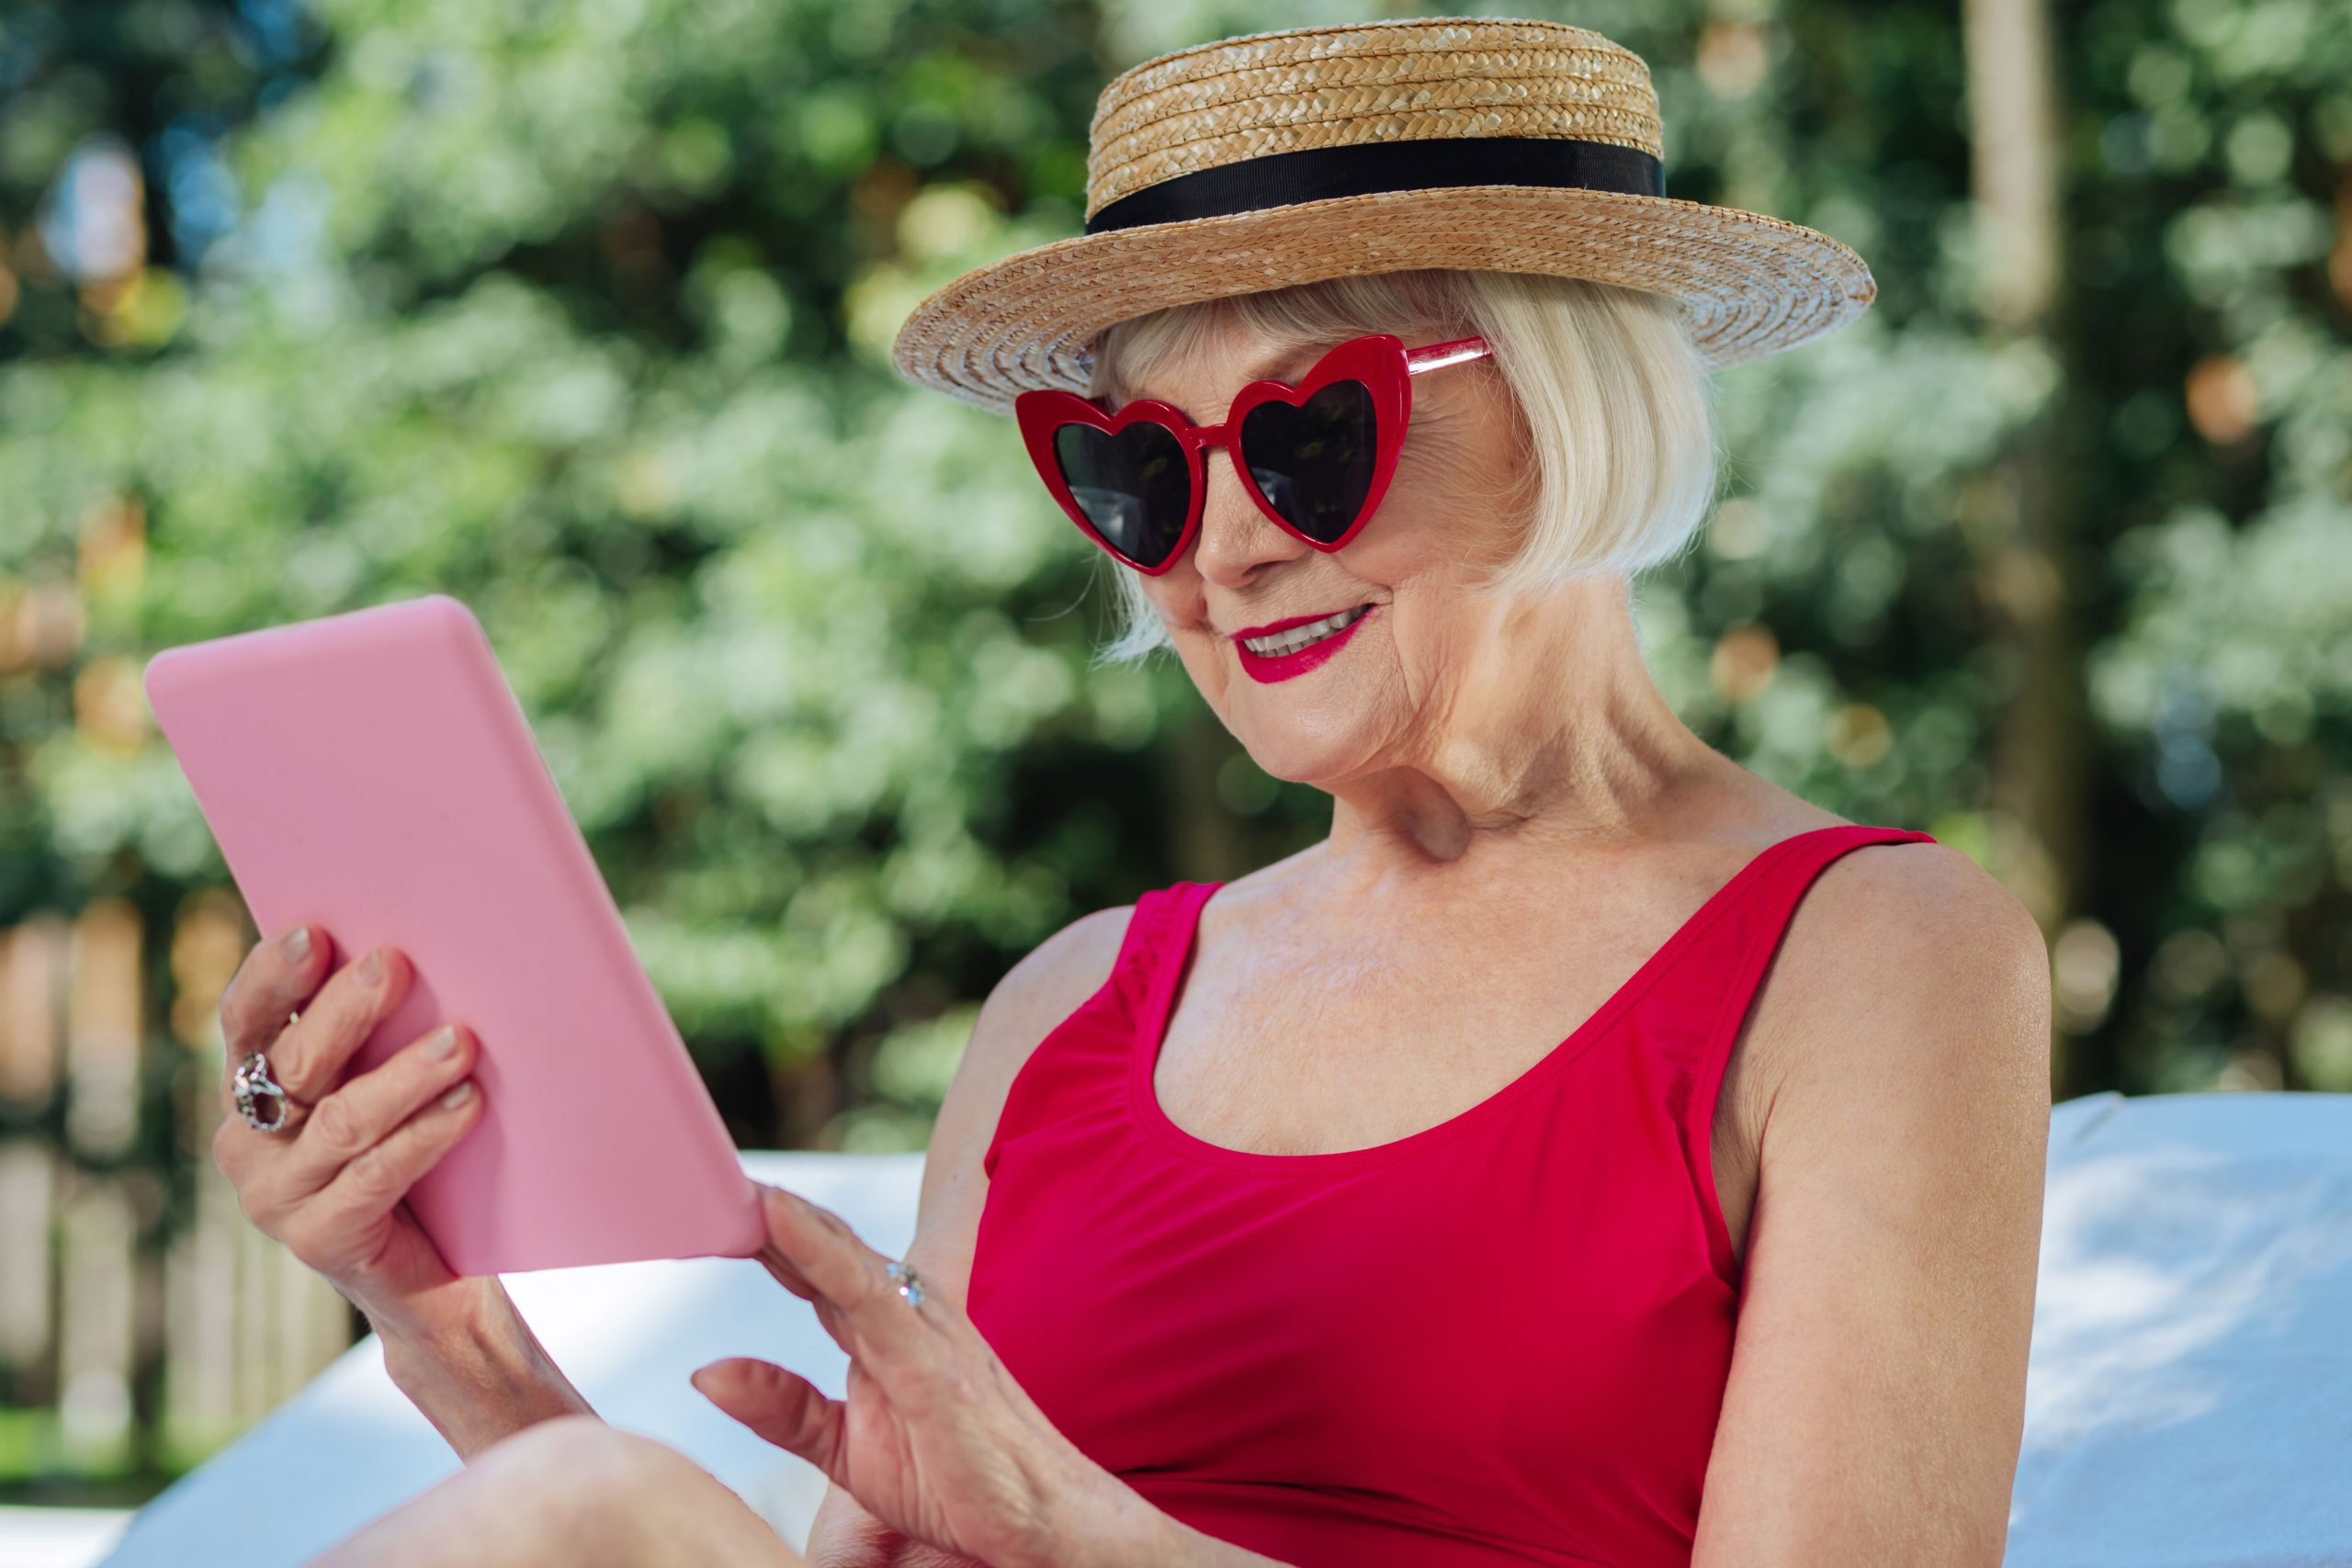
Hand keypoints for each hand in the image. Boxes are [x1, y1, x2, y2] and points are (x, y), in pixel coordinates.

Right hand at [210, 922, 495, 1346]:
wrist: (433, 1278)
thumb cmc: (415, 1157)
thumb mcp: (387, 1085)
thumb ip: (381, 1031)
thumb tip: (424, 949)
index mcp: (251, 1088)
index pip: (245, 1020)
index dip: (273, 976)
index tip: (314, 932)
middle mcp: (248, 1142)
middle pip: (293, 1064)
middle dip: (345, 1010)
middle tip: (395, 964)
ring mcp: (276, 1197)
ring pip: (341, 1120)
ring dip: (405, 1073)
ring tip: (463, 1039)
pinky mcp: (320, 1240)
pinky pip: (377, 1176)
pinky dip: (426, 1135)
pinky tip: (470, 1104)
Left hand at [689, 1184, 1141, 1567]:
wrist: (1040, 1518)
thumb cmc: (957, 1476)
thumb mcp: (844, 1447)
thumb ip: (781, 1406)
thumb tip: (706, 1373)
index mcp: (879, 1329)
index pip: (809, 1267)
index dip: (758, 1233)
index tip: (703, 1202)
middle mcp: (900, 1312)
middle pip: (820, 1245)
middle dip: (763, 1208)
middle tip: (701, 1172)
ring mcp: (918, 1327)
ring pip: (840, 1253)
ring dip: (783, 1215)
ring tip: (728, 1181)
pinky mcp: (928, 1356)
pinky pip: (864, 1291)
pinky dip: (819, 1249)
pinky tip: (780, 1219)